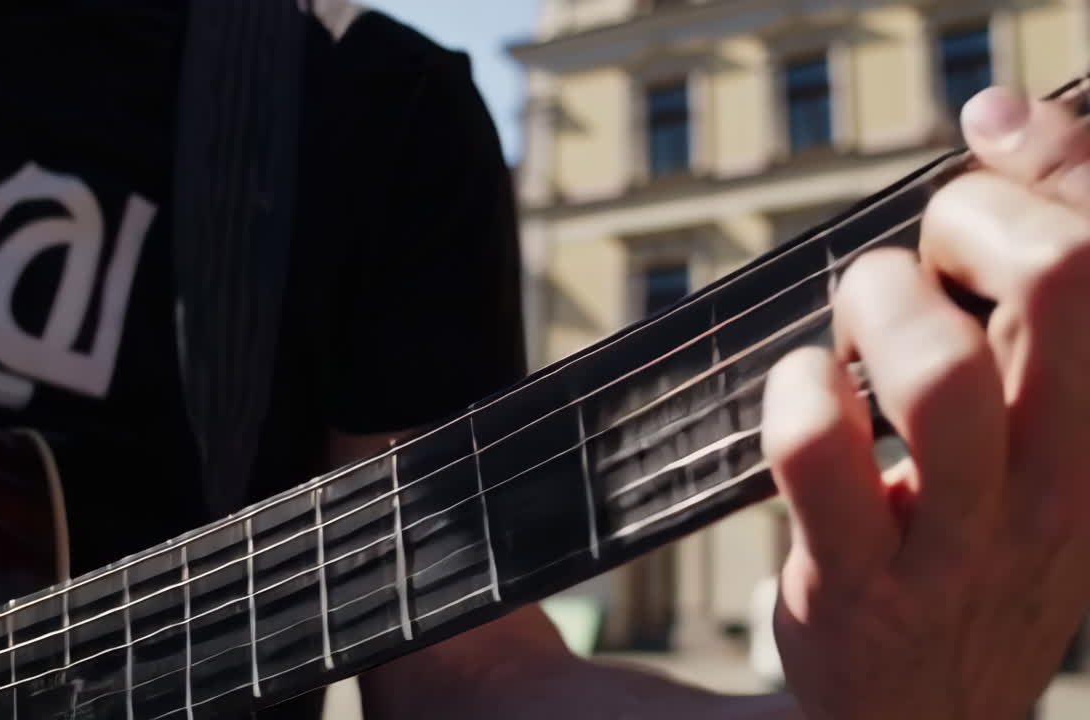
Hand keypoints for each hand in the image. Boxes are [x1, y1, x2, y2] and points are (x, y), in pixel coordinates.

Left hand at [761, 85, 1089, 719]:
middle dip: (968, 220)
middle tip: (921, 260)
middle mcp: (1063, 478)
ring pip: (938, 365)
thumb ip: (1032, 307)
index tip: (991, 131)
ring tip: (854, 330)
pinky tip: (803, 391)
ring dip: (874, 303)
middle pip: (1061, 276)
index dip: (1057, 155)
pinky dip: (794, 387)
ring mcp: (964, 537)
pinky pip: (819, 448)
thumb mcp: (1041, 432)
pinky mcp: (859, 580)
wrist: (923, 717)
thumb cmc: (971, 538)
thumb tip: (1001, 124)